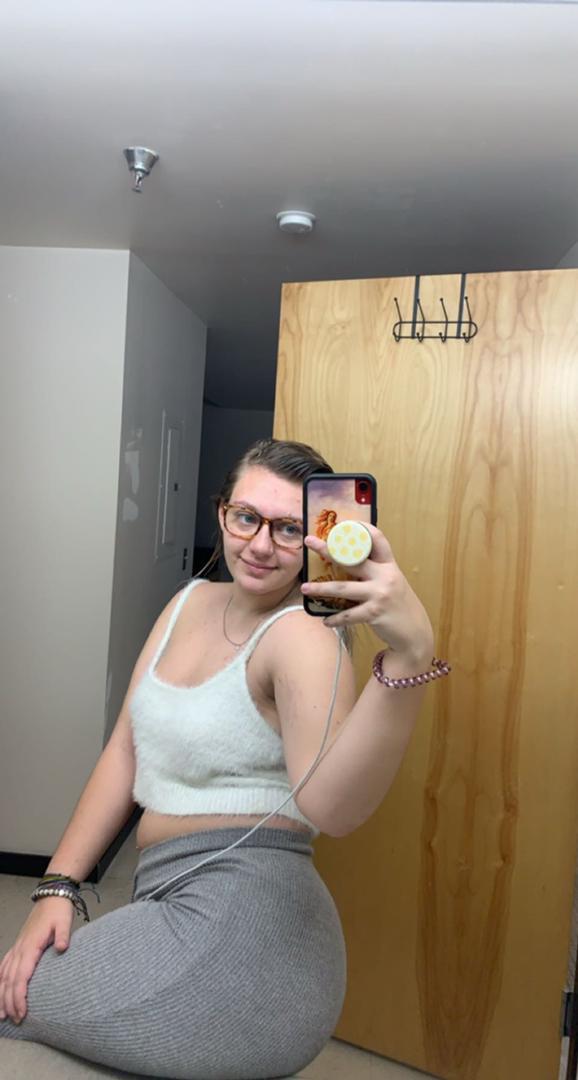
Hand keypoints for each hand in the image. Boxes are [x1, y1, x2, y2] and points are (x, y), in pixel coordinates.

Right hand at [0, 898, 73, 1023]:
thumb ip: (63, 935)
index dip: (19, 997)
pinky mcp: (18, 945)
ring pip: (3, 975)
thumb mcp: (64, 921)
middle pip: (9, 981)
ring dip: (1, 994)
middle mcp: (20, 949)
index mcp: (30, 946)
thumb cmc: (58, 910)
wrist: (52, 896)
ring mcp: (17, 947)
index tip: (22, 1013)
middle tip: (14, 1020)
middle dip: (9, 1002)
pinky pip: (4, 965)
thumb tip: (61, 948)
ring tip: (1, 1013)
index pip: (20, 977)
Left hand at [301, 524, 433, 659]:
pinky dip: (335, 618)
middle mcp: (385, 575)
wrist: (415, 632)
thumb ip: (374, 571)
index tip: (342, 523)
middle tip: (309, 542)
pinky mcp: (375, 613)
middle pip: (352, 558)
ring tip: (304, 588)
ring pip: (343, 587)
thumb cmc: (398, 605)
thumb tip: (346, 562)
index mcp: (389, 564)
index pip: (377, 538)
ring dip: (321, 588)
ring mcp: (380, 594)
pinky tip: (326, 620)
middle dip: (328, 550)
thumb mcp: (391, 582)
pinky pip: (348, 614)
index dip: (361, 528)